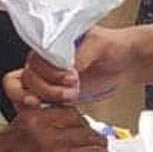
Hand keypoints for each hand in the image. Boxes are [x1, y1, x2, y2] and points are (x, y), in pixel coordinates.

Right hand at [4, 26, 135, 108]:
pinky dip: (44, 108)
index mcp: (50, 43)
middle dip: (48, 88)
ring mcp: (48, 78)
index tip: (72, 76)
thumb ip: (81, 54)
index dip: (49, 71)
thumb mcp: (99, 45)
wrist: (125, 63)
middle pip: (27, 77)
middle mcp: (44, 60)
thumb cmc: (112, 47)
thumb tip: (69, 66)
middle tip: (72, 91)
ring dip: (47, 98)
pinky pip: (37, 103)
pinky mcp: (54, 94)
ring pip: (28, 92)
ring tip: (70, 98)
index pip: (34, 59)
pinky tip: (60, 109)